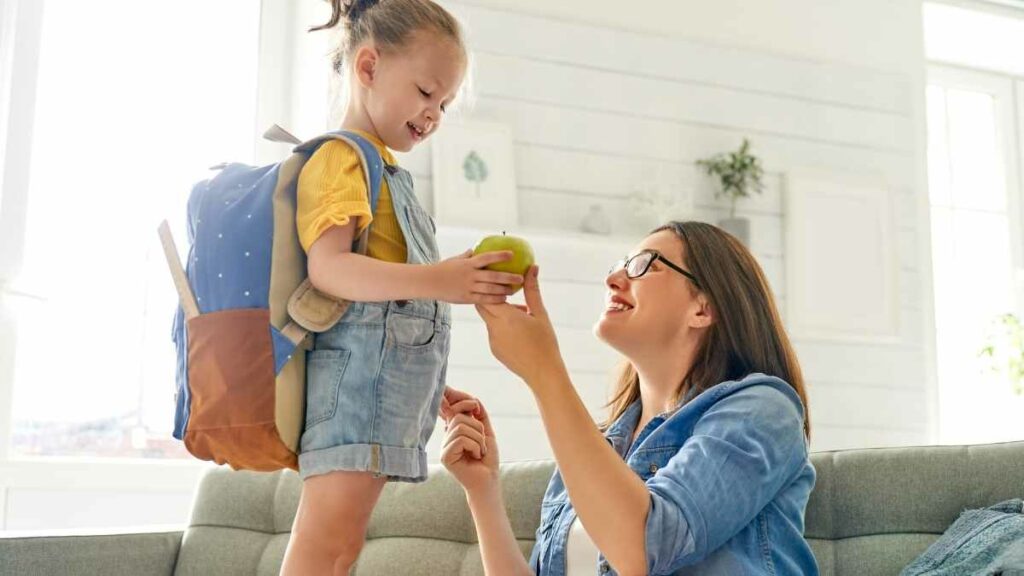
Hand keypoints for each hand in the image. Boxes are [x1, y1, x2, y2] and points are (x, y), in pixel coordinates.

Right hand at [429, 250, 524, 304]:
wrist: (429, 282)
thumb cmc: (442, 269)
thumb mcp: (455, 259)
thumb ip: (467, 256)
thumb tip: (476, 250)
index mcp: (469, 263)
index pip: (487, 257)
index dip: (500, 255)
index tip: (512, 254)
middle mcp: (470, 275)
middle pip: (493, 276)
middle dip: (508, 277)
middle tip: (520, 278)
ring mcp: (468, 287)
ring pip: (490, 289)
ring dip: (503, 290)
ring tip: (513, 290)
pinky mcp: (466, 298)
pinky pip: (483, 299)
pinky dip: (494, 299)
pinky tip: (503, 299)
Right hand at [440, 388, 499, 493]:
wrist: (488, 479)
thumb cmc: (487, 458)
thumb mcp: (485, 432)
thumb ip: (480, 415)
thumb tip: (474, 400)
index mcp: (454, 430)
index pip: (451, 408)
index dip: (457, 399)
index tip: (470, 402)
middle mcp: (447, 437)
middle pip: (459, 417)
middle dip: (477, 427)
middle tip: (482, 443)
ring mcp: (444, 447)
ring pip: (461, 427)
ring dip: (478, 439)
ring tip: (480, 450)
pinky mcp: (445, 456)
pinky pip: (461, 439)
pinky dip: (475, 446)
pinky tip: (476, 456)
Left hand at [475, 266, 565, 386]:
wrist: (543, 373)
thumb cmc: (545, 342)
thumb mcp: (540, 314)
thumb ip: (532, 290)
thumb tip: (532, 268)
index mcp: (505, 316)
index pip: (487, 295)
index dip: (490, 285)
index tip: (498, 278)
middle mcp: (494, 328)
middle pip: (482, 306)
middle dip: (490, 296)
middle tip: (503, 289)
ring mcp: (492, 340)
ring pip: (489, 319)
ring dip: (499, 312)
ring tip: (521, 312)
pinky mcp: (494, 350)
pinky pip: (493, 332)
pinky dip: (501, 326)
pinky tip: (519, 330)